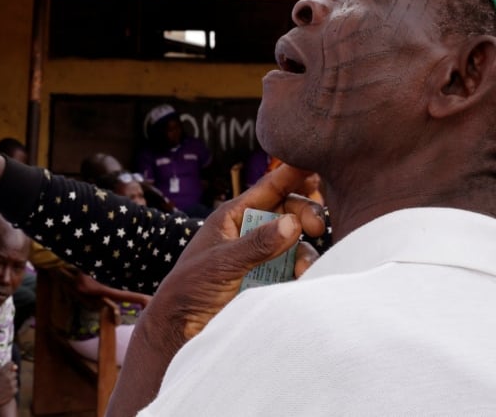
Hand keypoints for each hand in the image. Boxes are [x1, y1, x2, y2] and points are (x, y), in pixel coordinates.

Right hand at [0, 355, 16, 406]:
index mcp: (4, 371)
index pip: (11, 364)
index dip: (9, 365)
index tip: (7, 367)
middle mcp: (10, 377)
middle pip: (14, 372)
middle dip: (10, 373)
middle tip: (4, 377)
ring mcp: (12, 385)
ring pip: (15, 380)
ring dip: (12, 381)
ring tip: (5, 384)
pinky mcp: (13, 393)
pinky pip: (16, 388)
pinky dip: (13, 388)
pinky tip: (7, 389)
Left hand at [107, 165, 325, 415]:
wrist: (181, 329)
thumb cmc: (190, 288)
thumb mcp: (222, 263)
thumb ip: (257, 244)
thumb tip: (292, 223)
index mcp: (232, 216)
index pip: (268, 188)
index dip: (291, 174)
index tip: (315, 166)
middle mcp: (250, 231)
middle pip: (289, 210)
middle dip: (305, 214)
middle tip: (314, 227)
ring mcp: (261, 255)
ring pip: (296, 240)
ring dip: (304, 249)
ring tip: (303, 267)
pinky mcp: (269, 278)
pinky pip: (294, 267)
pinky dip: (302, 269)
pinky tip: (301, 278)